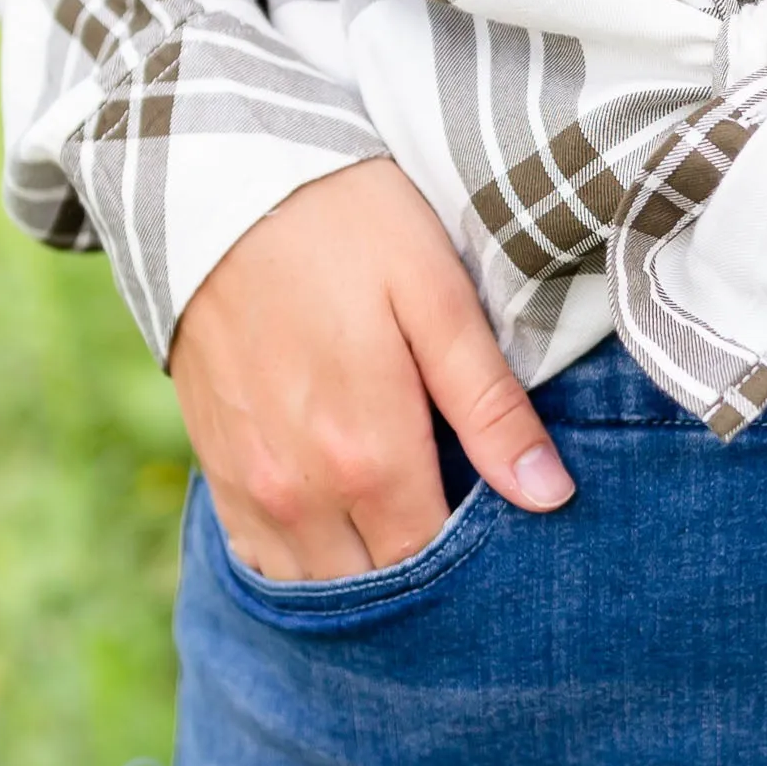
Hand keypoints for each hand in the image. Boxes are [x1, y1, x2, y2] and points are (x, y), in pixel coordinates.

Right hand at [169, 156, 572, 578]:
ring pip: (313, 583)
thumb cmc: (347, 228)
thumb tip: (550, 496)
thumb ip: (490, 406)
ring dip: (363, 574)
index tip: (510, 532)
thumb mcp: (436, 298)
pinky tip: (343, 527)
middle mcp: (298, 489)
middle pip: (374, 584)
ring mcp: (247, 482)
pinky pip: (259, 555)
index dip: (476, 558)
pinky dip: (303, 558)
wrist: (220, 181)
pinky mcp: (215, 463)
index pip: (432, 560)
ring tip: (409, 533)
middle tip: (469, 536)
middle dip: (424, 575)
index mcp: (366, 454)